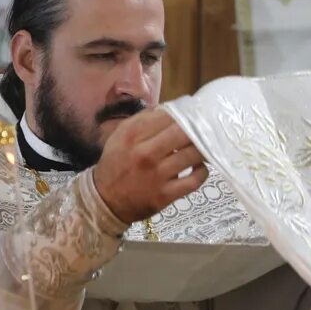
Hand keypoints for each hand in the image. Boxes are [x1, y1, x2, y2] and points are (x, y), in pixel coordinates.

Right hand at [93, 109, 208, 223]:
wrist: (105, 200)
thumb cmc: (115, 164)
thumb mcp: (120, 136)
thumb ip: (143, 120)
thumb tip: (169, 109)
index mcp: (133, 134)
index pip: (168, 116)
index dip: (185, 112)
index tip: (193, 113)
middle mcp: (145, 152)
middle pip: (183, 132)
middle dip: (198, 127)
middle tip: (205, 128)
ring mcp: (157, 175)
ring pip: (193, 154)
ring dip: (203, 148)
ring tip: (204, 146)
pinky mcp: (165, 194)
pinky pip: (194, 180)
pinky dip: (202, 172)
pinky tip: (199, 167)